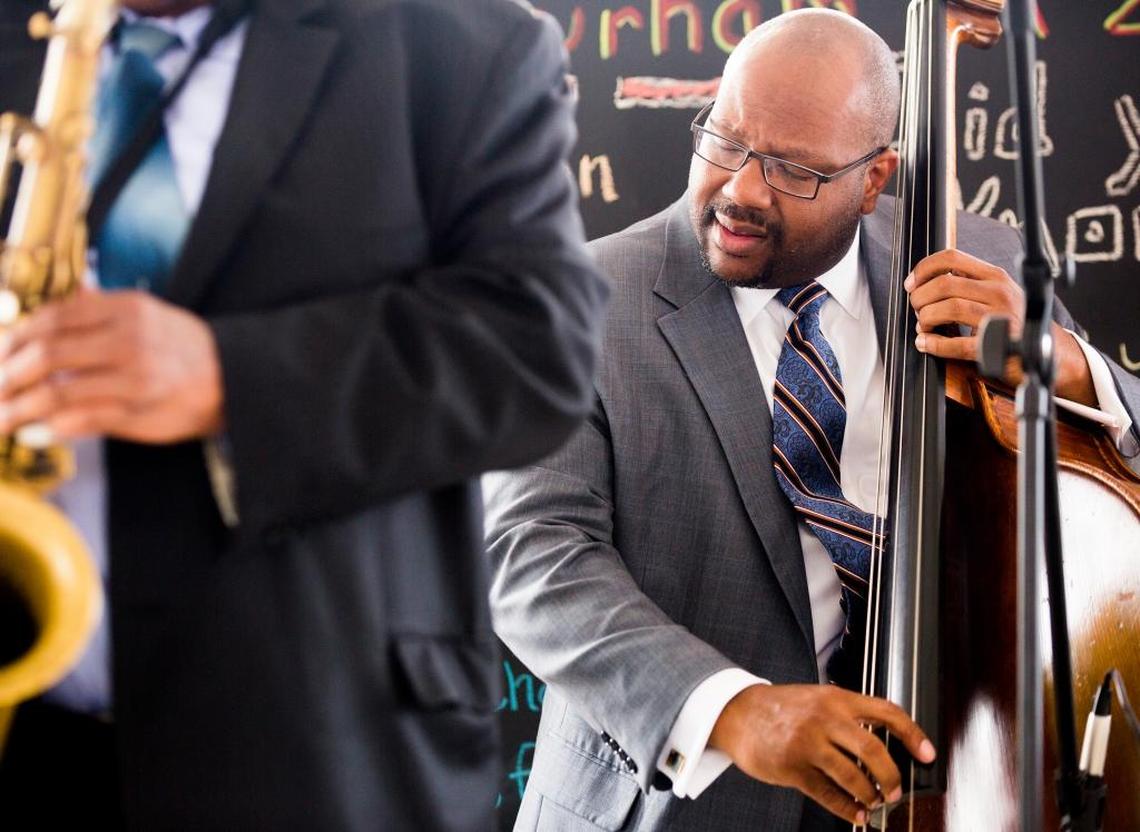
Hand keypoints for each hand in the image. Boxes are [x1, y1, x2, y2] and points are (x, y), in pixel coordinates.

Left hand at [0, 288, 224, 442]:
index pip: (53, 319)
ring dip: (18, 409)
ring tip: (0, 418)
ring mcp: (134, 380)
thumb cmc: (182, 348)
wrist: (235, 379)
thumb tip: (39, 314)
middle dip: (6, 376)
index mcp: (126, 309)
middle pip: (46, 356)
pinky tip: (35, 430)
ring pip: (57, 394)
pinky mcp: (138, 413)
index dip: (15, 337)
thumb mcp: (145, 314)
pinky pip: (81, 420)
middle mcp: (129, 341)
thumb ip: (95, 312)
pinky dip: (51, 427)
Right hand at [708, 683, 935, 824]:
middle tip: (896, 790)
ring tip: (874, 801)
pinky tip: (856, 814)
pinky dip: (848, 809)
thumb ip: (846, 716)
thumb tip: (883, 746)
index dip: (912, 734)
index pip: (886, 712)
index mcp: (835, 698)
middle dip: (892, 777)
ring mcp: (807, 743)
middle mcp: (824, 718)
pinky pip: (828, 794)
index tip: (927, 754)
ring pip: (853, 776)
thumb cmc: (781, 709)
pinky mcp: (792, 767)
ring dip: (870, 794)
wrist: (738, 713)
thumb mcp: (817, 699)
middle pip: (873, 750)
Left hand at [905, 248, 1095, 404]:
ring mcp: (1000, 318)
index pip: (952, 258)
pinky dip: (934, 344)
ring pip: (949, 308)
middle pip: (944, 284)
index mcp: (995, 276)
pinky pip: (957, 343)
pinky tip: (925, 343)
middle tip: (916, 309)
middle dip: (920, 297)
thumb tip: (928, 279)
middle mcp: (999, 292)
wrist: (1048, 351)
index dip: (924, 268)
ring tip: (923, 325)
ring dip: (926, 318)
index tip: (911, 283)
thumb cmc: (1013, 321)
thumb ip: (968, 283)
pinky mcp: (997, 346)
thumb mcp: (996, 292)